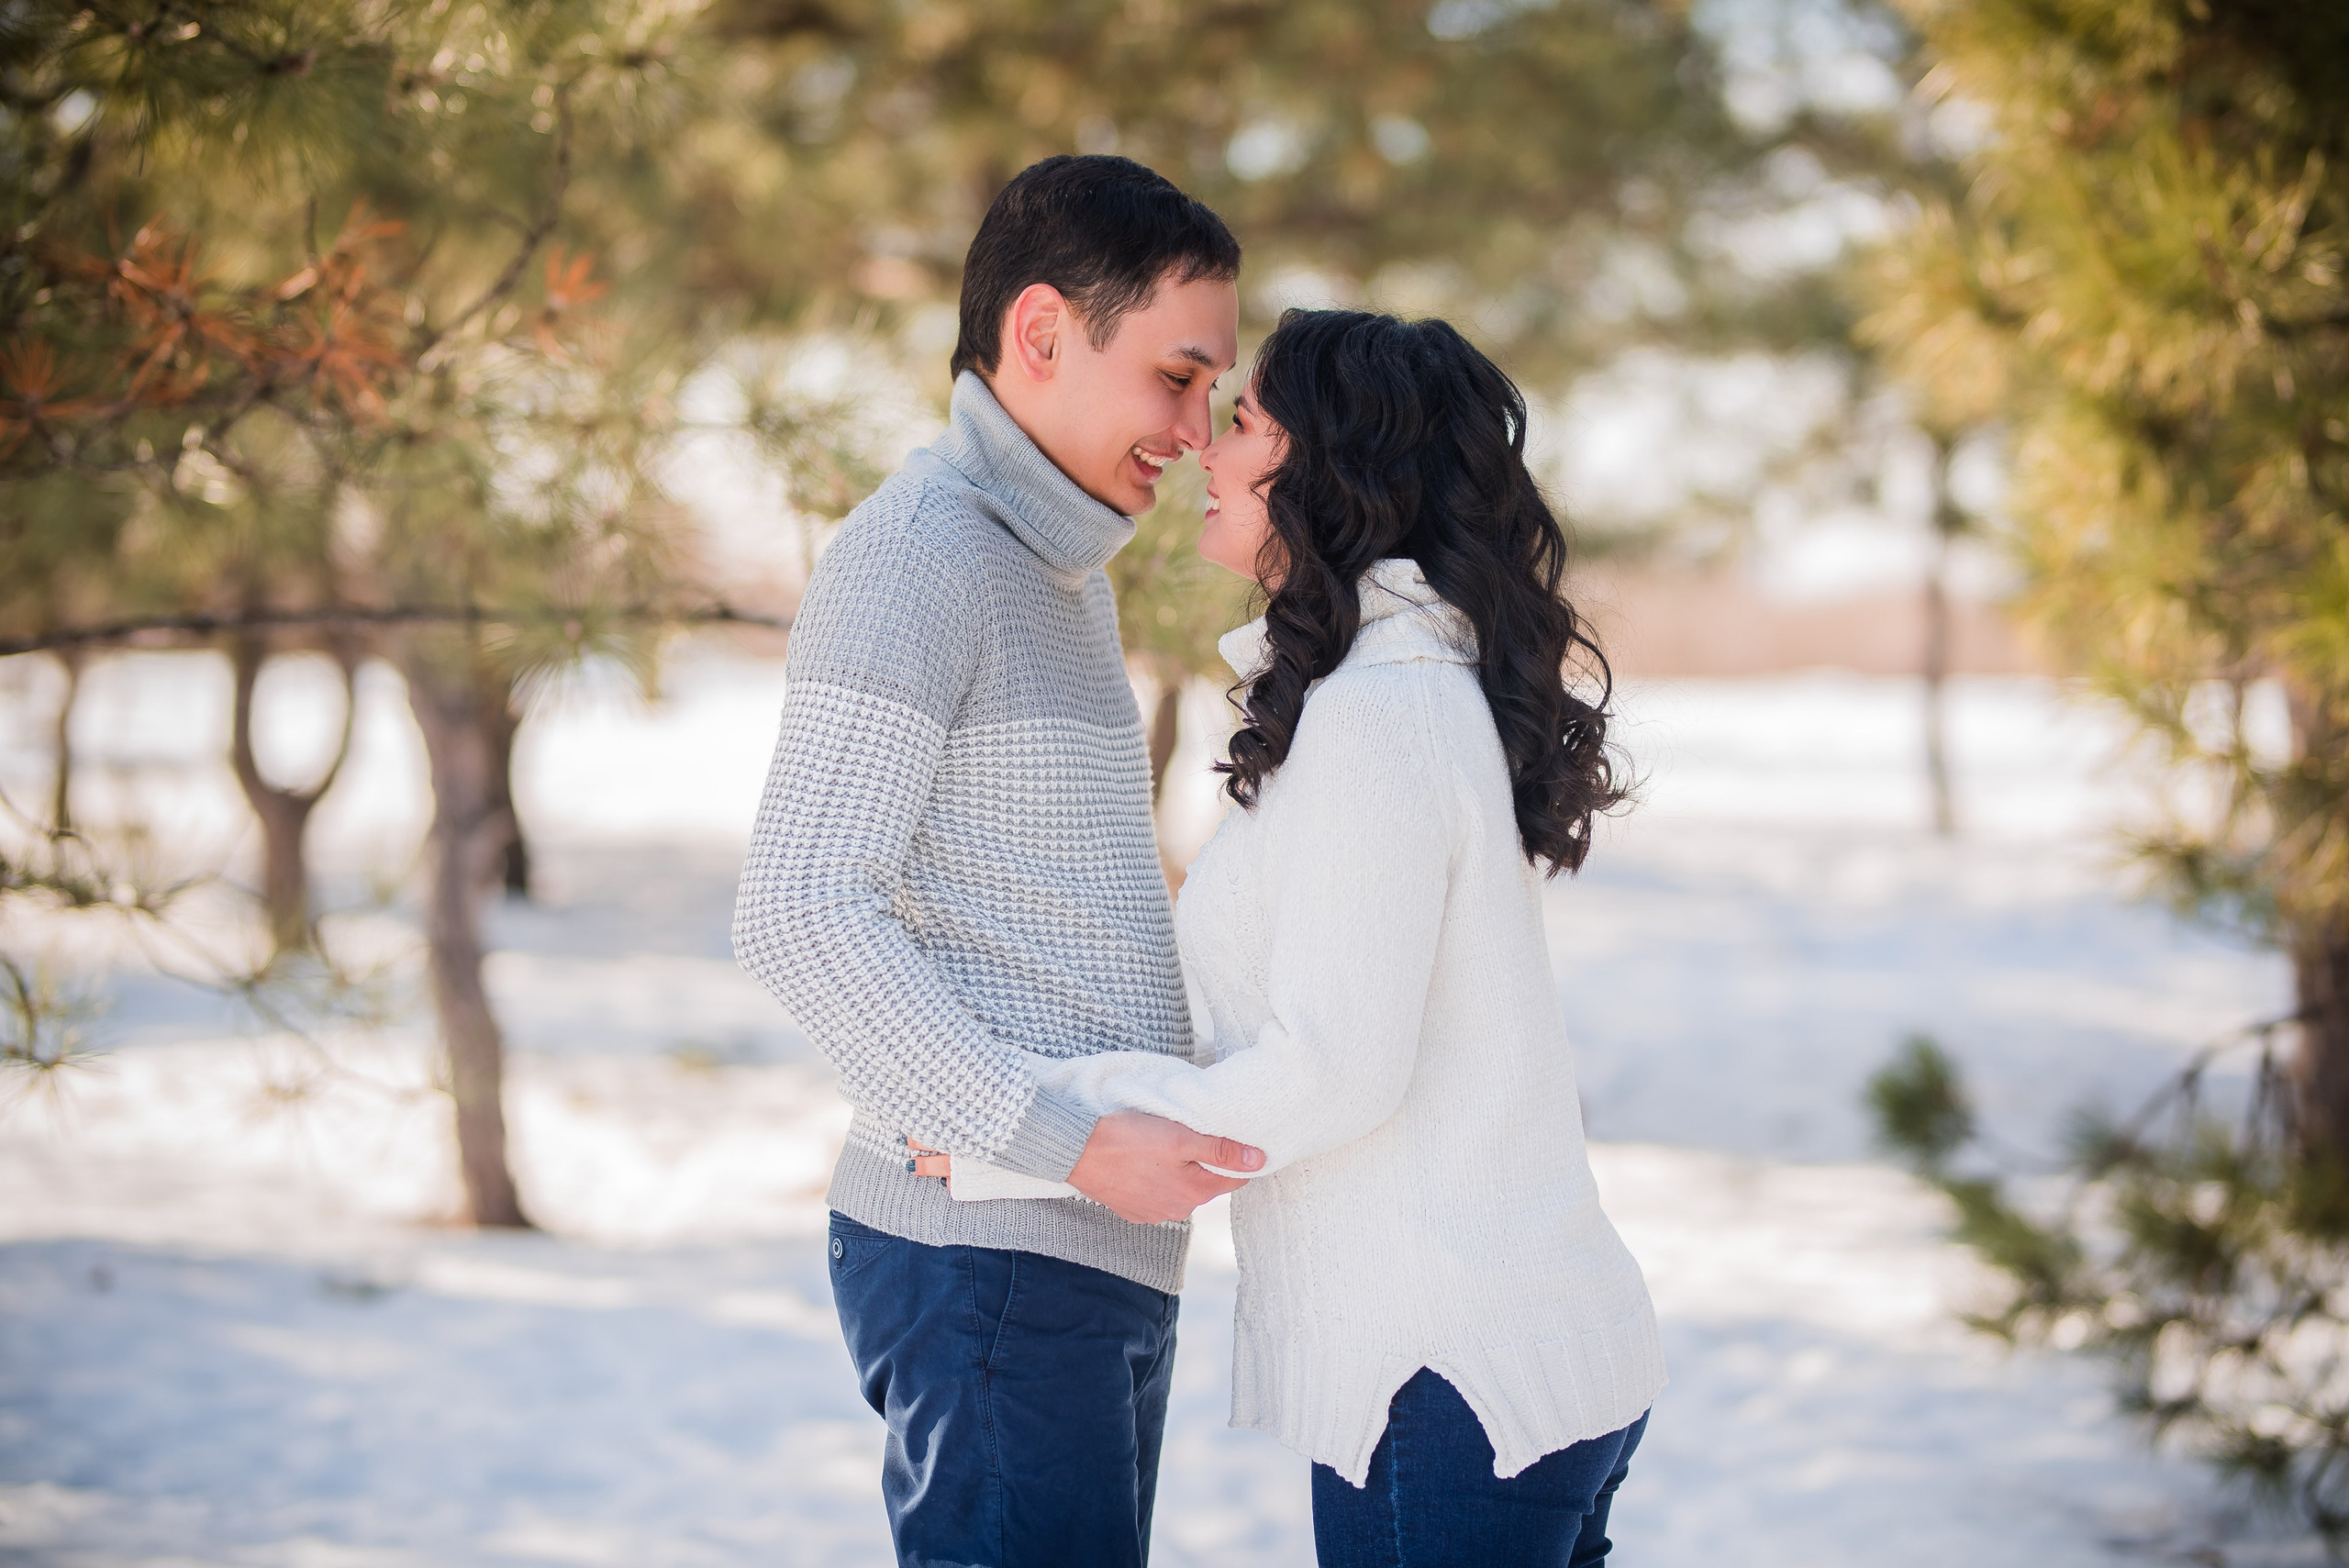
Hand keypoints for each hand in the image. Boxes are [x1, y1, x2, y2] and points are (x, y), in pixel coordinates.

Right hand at [1067, 1110, 1263, 1224]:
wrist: (1074, 1150)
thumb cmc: (1127, 1140)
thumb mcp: (1179, 1137)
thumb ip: (1220, 1150)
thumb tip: (1259, 1160)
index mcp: (1194, 1194)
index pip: (1236, 1178)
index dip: (1238, 1154)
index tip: (1227, 1134)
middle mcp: (1177, 1211)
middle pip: (1207, 1182)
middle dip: (1205, 1159)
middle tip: (1189, 1131)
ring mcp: (1153, 1213)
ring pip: (1181, 1187)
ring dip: (1179, 1168)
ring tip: (1162, 1143)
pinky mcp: (1132, 1209)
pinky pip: (1157, 1192)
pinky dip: (1156, 1176)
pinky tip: (1142, 1158)